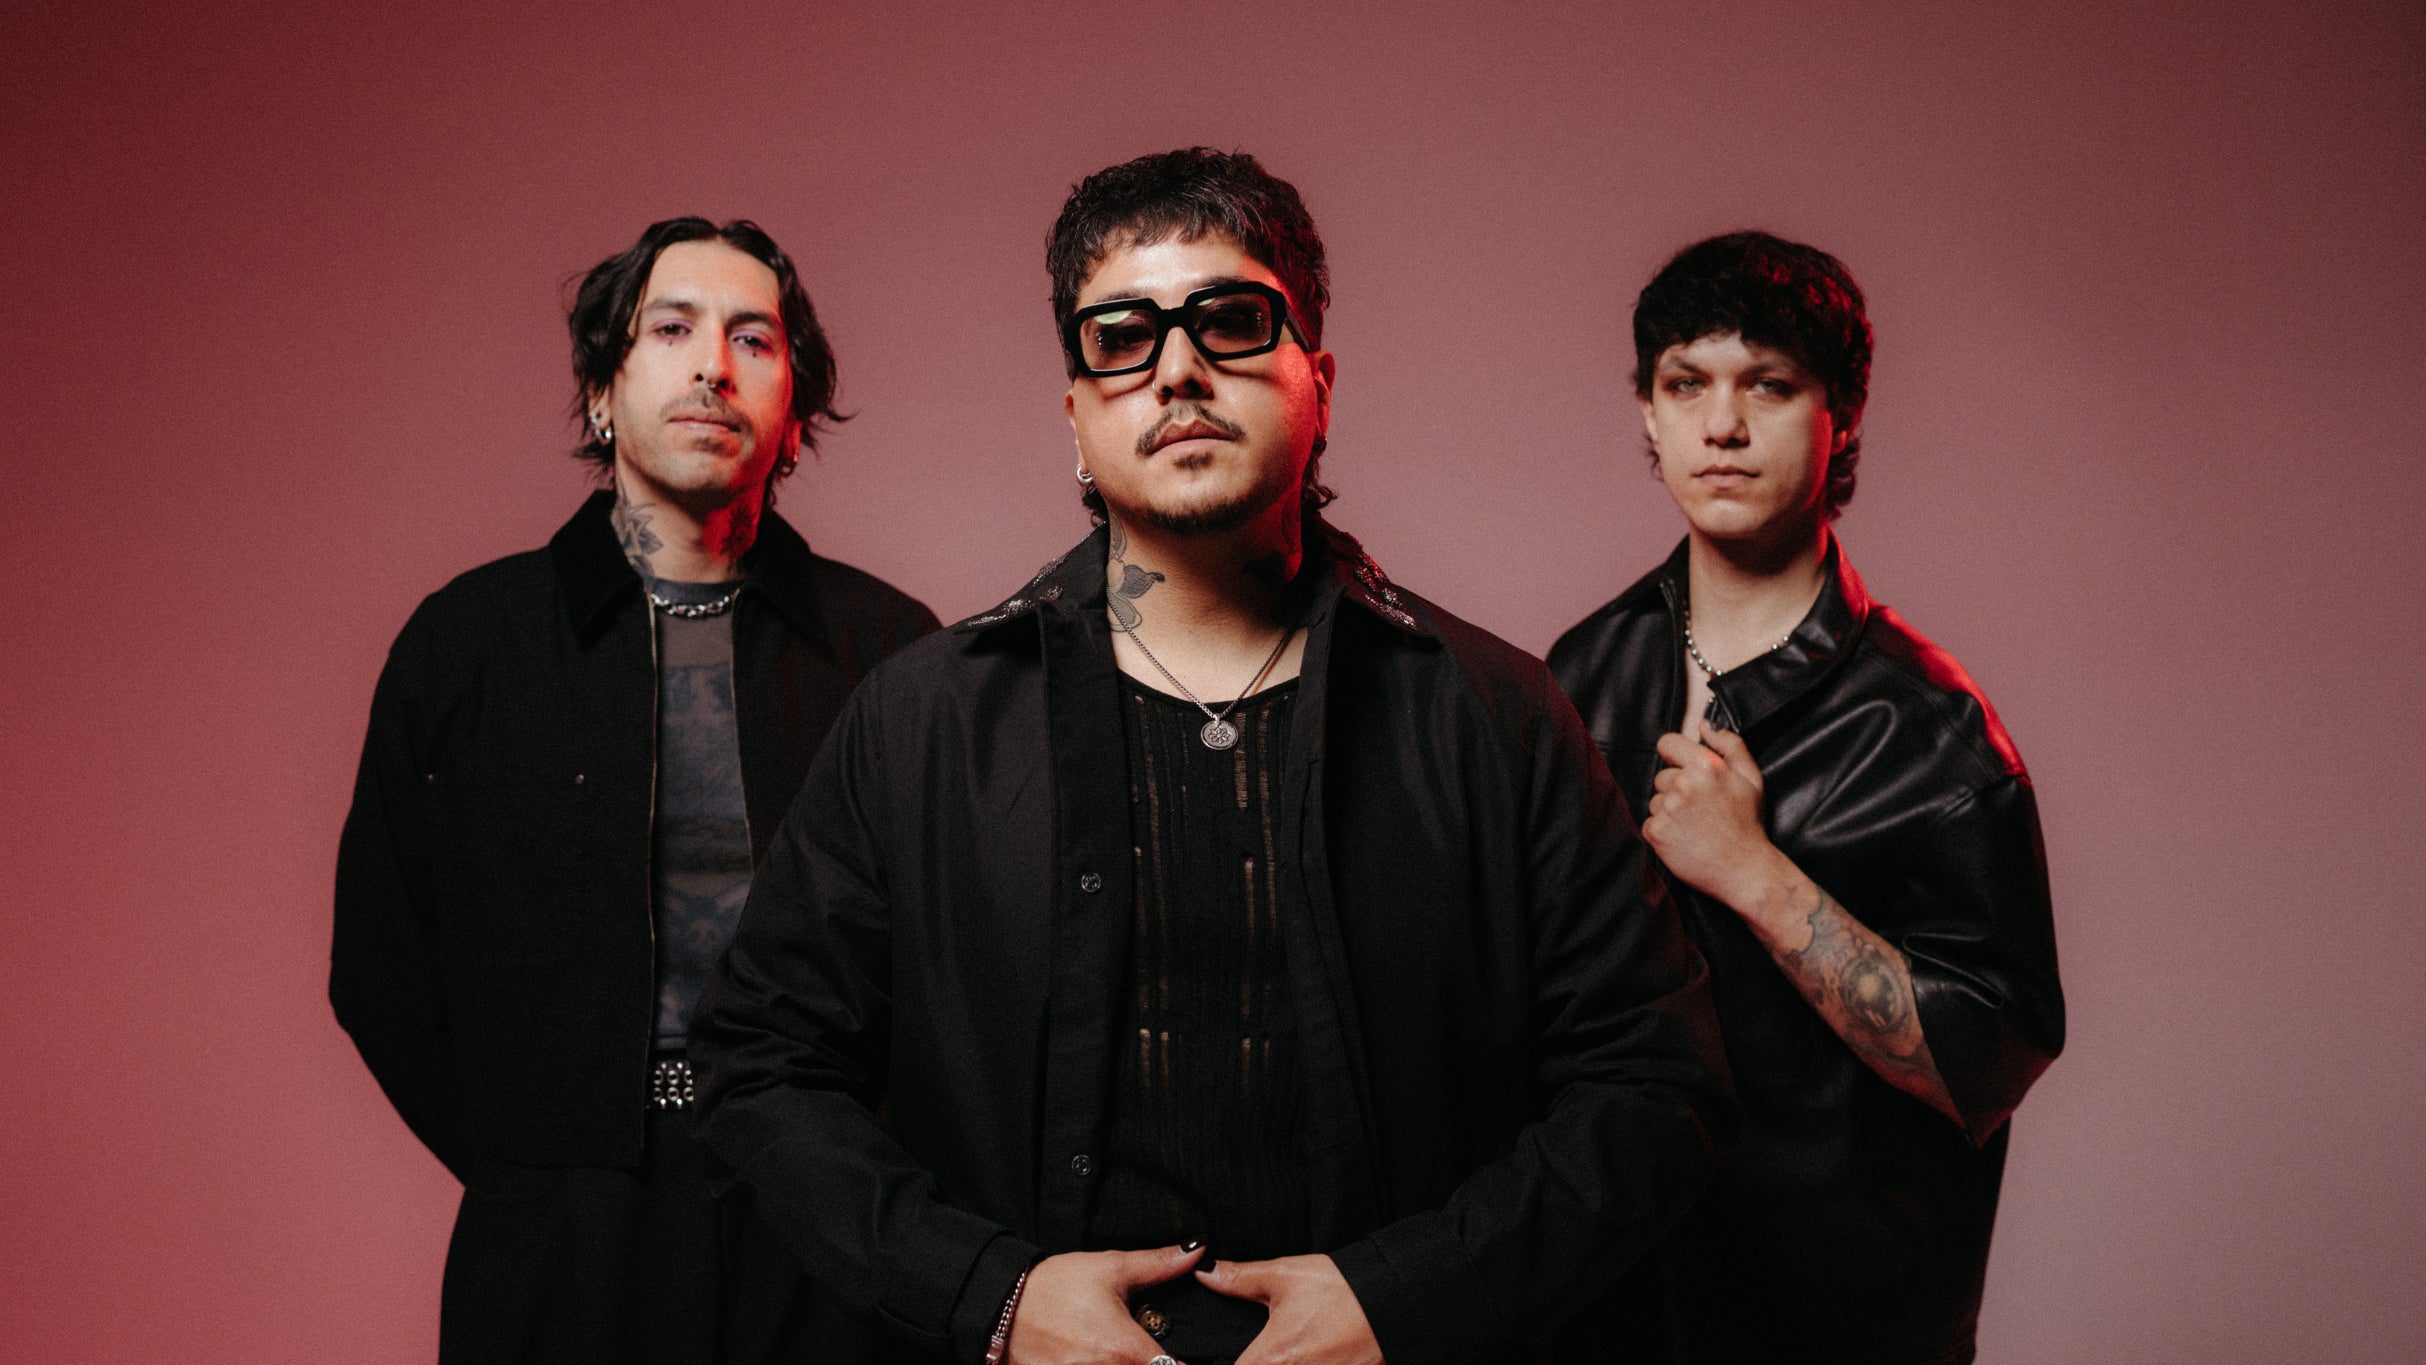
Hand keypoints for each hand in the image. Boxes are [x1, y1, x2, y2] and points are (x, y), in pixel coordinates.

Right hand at [1008, 1245, 1202, 1364]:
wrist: (999, 1305)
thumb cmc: (1054, 1287)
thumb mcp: (1109, 1268)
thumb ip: (1159, 1264)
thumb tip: (1199, 1249)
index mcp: (1126, 1350)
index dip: (1185, 1364)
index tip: (1183, 1354)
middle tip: (1157, 1353)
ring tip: (1126, 1355)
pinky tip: (1099, 1359)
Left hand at [1197, 1254, 1380, 1364]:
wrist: (1397, 1301)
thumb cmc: (1343, 1289)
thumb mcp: (1286, 1276)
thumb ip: (1239, 1278)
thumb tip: (1205, 1273)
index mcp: (1271, 1359)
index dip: (1216, 1364)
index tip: (1218, 1357)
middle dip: (1249, 1363)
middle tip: (1265, 1348)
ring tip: (1289, 1352)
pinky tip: (1309, 1357)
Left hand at [1646, 727, 1780, 905]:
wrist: (1744, 869)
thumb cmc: (1748, 823)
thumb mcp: (1751, 777)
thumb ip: (1730, 745)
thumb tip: (1705, 724)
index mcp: (1706, 765)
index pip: (1667, 743)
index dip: (1674, 755)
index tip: (1683, 768)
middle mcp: (1684, 783)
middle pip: (1662, 776)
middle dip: (1677, 788)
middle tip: (1700, 808)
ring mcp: (1668, 808)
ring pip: (1656, 800)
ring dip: (1669, 810)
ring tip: (1694, 825)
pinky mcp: (1656, 831)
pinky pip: (1650, 822)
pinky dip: (1663, 830)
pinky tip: (1684, 838)